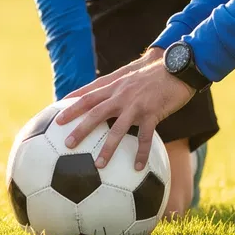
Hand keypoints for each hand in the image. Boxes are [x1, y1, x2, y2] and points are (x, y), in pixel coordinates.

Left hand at [58, 56, 194, 171]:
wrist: (178, 67)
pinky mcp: (152, 113)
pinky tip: (137, 167)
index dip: (71, 105)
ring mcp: (136, 105)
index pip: (87, 95)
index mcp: (114, 85)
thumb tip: (101, 88)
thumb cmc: (154, 70)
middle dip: (80, 128)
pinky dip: (141, 153)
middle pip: (95, 112)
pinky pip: (144, 137)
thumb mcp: (130, 72)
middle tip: (67, 143)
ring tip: (98, 165)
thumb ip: (115, 81)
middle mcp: (121, 94)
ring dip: (107, 148)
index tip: (57, 116)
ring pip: (117, 129)